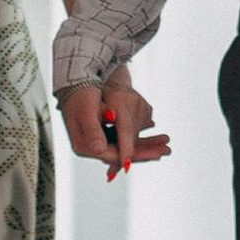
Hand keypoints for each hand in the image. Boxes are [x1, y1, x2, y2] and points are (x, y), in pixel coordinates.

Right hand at [57, 74, 171, 174]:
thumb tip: (99, 148)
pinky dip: (139, 140)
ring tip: (165, 145)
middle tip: (166, 150)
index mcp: (85, 145)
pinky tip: (152, 137)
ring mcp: (97, 141)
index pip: (114, 155)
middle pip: (122, 154)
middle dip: (145, 152)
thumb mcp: (87, 111)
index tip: (153, 154)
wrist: (73, 84)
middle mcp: (91, 147)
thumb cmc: (80, 95)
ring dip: (145, 146)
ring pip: (125, 148)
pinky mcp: (103, 134)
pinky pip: (124, 141)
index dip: (133, 155)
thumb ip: (93, 130)